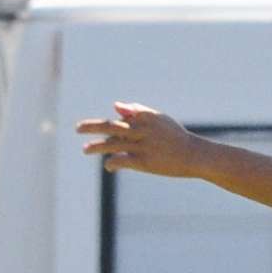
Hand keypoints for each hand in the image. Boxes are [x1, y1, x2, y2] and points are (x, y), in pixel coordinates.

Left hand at [75, 103, 202, 176]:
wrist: (194, 155)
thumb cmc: (174, 137)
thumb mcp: (158, 119)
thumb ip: (137, 111)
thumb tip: (115, 106)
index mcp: (145, 117)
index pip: (120, 118)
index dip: (108, 124)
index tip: (98, 130)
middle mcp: (141, 130)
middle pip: (111, 126)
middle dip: (91, 126)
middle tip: (77, 128)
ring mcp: (141, 146)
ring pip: (111, 144)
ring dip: (95, 147)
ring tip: (85, 149)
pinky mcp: (142, 162)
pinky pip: (119, 160)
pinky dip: (110, 163)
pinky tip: (109, 166)